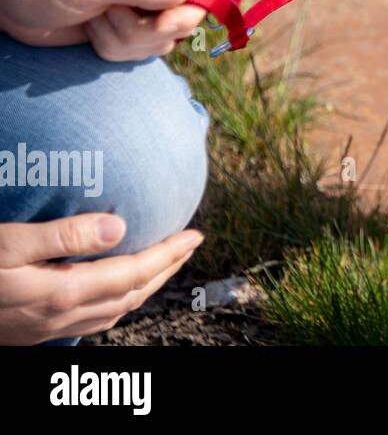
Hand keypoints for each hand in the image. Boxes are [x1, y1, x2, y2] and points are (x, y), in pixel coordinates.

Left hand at [0, 0, 218, 60]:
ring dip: (129, 41)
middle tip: (114, 19)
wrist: (9, 2)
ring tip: (97, 22)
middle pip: (188, 15)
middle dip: (152, 29)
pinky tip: (93, 33)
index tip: (167, 21)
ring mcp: (143, 7)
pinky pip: (143, 51)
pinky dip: (117, 50)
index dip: (196, 3)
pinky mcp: (130, 30)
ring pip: (165, 39)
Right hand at [0, 214, 201, 344]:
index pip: (134, 273)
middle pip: (133, 295)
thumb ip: (64, 235)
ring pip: (117, 311)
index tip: (196, 234)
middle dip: (168, 269)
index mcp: (62, 293)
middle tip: (191, 245)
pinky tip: (118, 288)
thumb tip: (119, 227)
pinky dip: (119, 301)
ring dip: (147, 286)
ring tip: (165, 261)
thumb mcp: (7, 242)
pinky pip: (95, 320)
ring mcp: (48, 329)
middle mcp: (62, 316)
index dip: (170, 254)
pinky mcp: (35, 332)